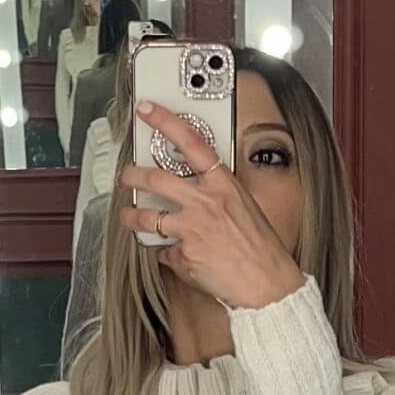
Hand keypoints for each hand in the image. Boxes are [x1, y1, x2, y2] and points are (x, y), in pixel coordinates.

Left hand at [119, 101, 305, 309]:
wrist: (267, 283)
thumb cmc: (262, 247)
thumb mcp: (244, 206)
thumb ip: (218, 193)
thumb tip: (196, 190)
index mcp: (224, 183)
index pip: (191, 142)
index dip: (165, 121)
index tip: (148, 110)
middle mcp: (206, 202)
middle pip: (157, 178)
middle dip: (133, 175)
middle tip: (126, 175)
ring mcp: (192, 229)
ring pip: (148, 218)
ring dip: (132, 217)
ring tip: (128, 217)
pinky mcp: (184, 255)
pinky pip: (165, 252)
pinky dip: (167, 254)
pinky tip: (174, 255)